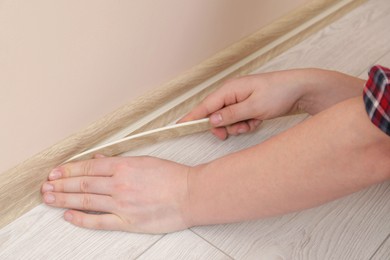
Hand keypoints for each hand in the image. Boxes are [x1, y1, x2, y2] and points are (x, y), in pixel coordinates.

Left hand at [41, 156, 192, 233]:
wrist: (191, 194)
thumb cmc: (173, 177)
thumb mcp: (146, 161)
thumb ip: (120, 161)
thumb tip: (99, 160)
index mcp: (125, 167)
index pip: (89, 167)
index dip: (69, 169)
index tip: (56, 172)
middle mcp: (120, 185)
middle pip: (83, 184)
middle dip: (61, 184)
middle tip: (45, 186)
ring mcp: (122, 204)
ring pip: (86, 200)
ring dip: (64, 199)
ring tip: (49, 198)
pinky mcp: (128, 222)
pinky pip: (99, 221)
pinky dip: (81, 219)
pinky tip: (68, 216)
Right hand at [179, 69, 363, 139]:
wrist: (300, 89)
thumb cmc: (279, 93)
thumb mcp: (255, 107)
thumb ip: (232, 114)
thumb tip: (212, 120)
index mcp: (229, 89)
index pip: (205, 106)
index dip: (191, 117)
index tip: (178, 127)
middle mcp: (231, 93)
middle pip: (215, 115)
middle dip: (223, 126)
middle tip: (232, 132)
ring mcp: (239, 99)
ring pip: (227, 120)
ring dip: (237, 126)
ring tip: (252, 123)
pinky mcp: (247, 105)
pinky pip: (238, 120)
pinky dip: (246, 124)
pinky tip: (257, 121)